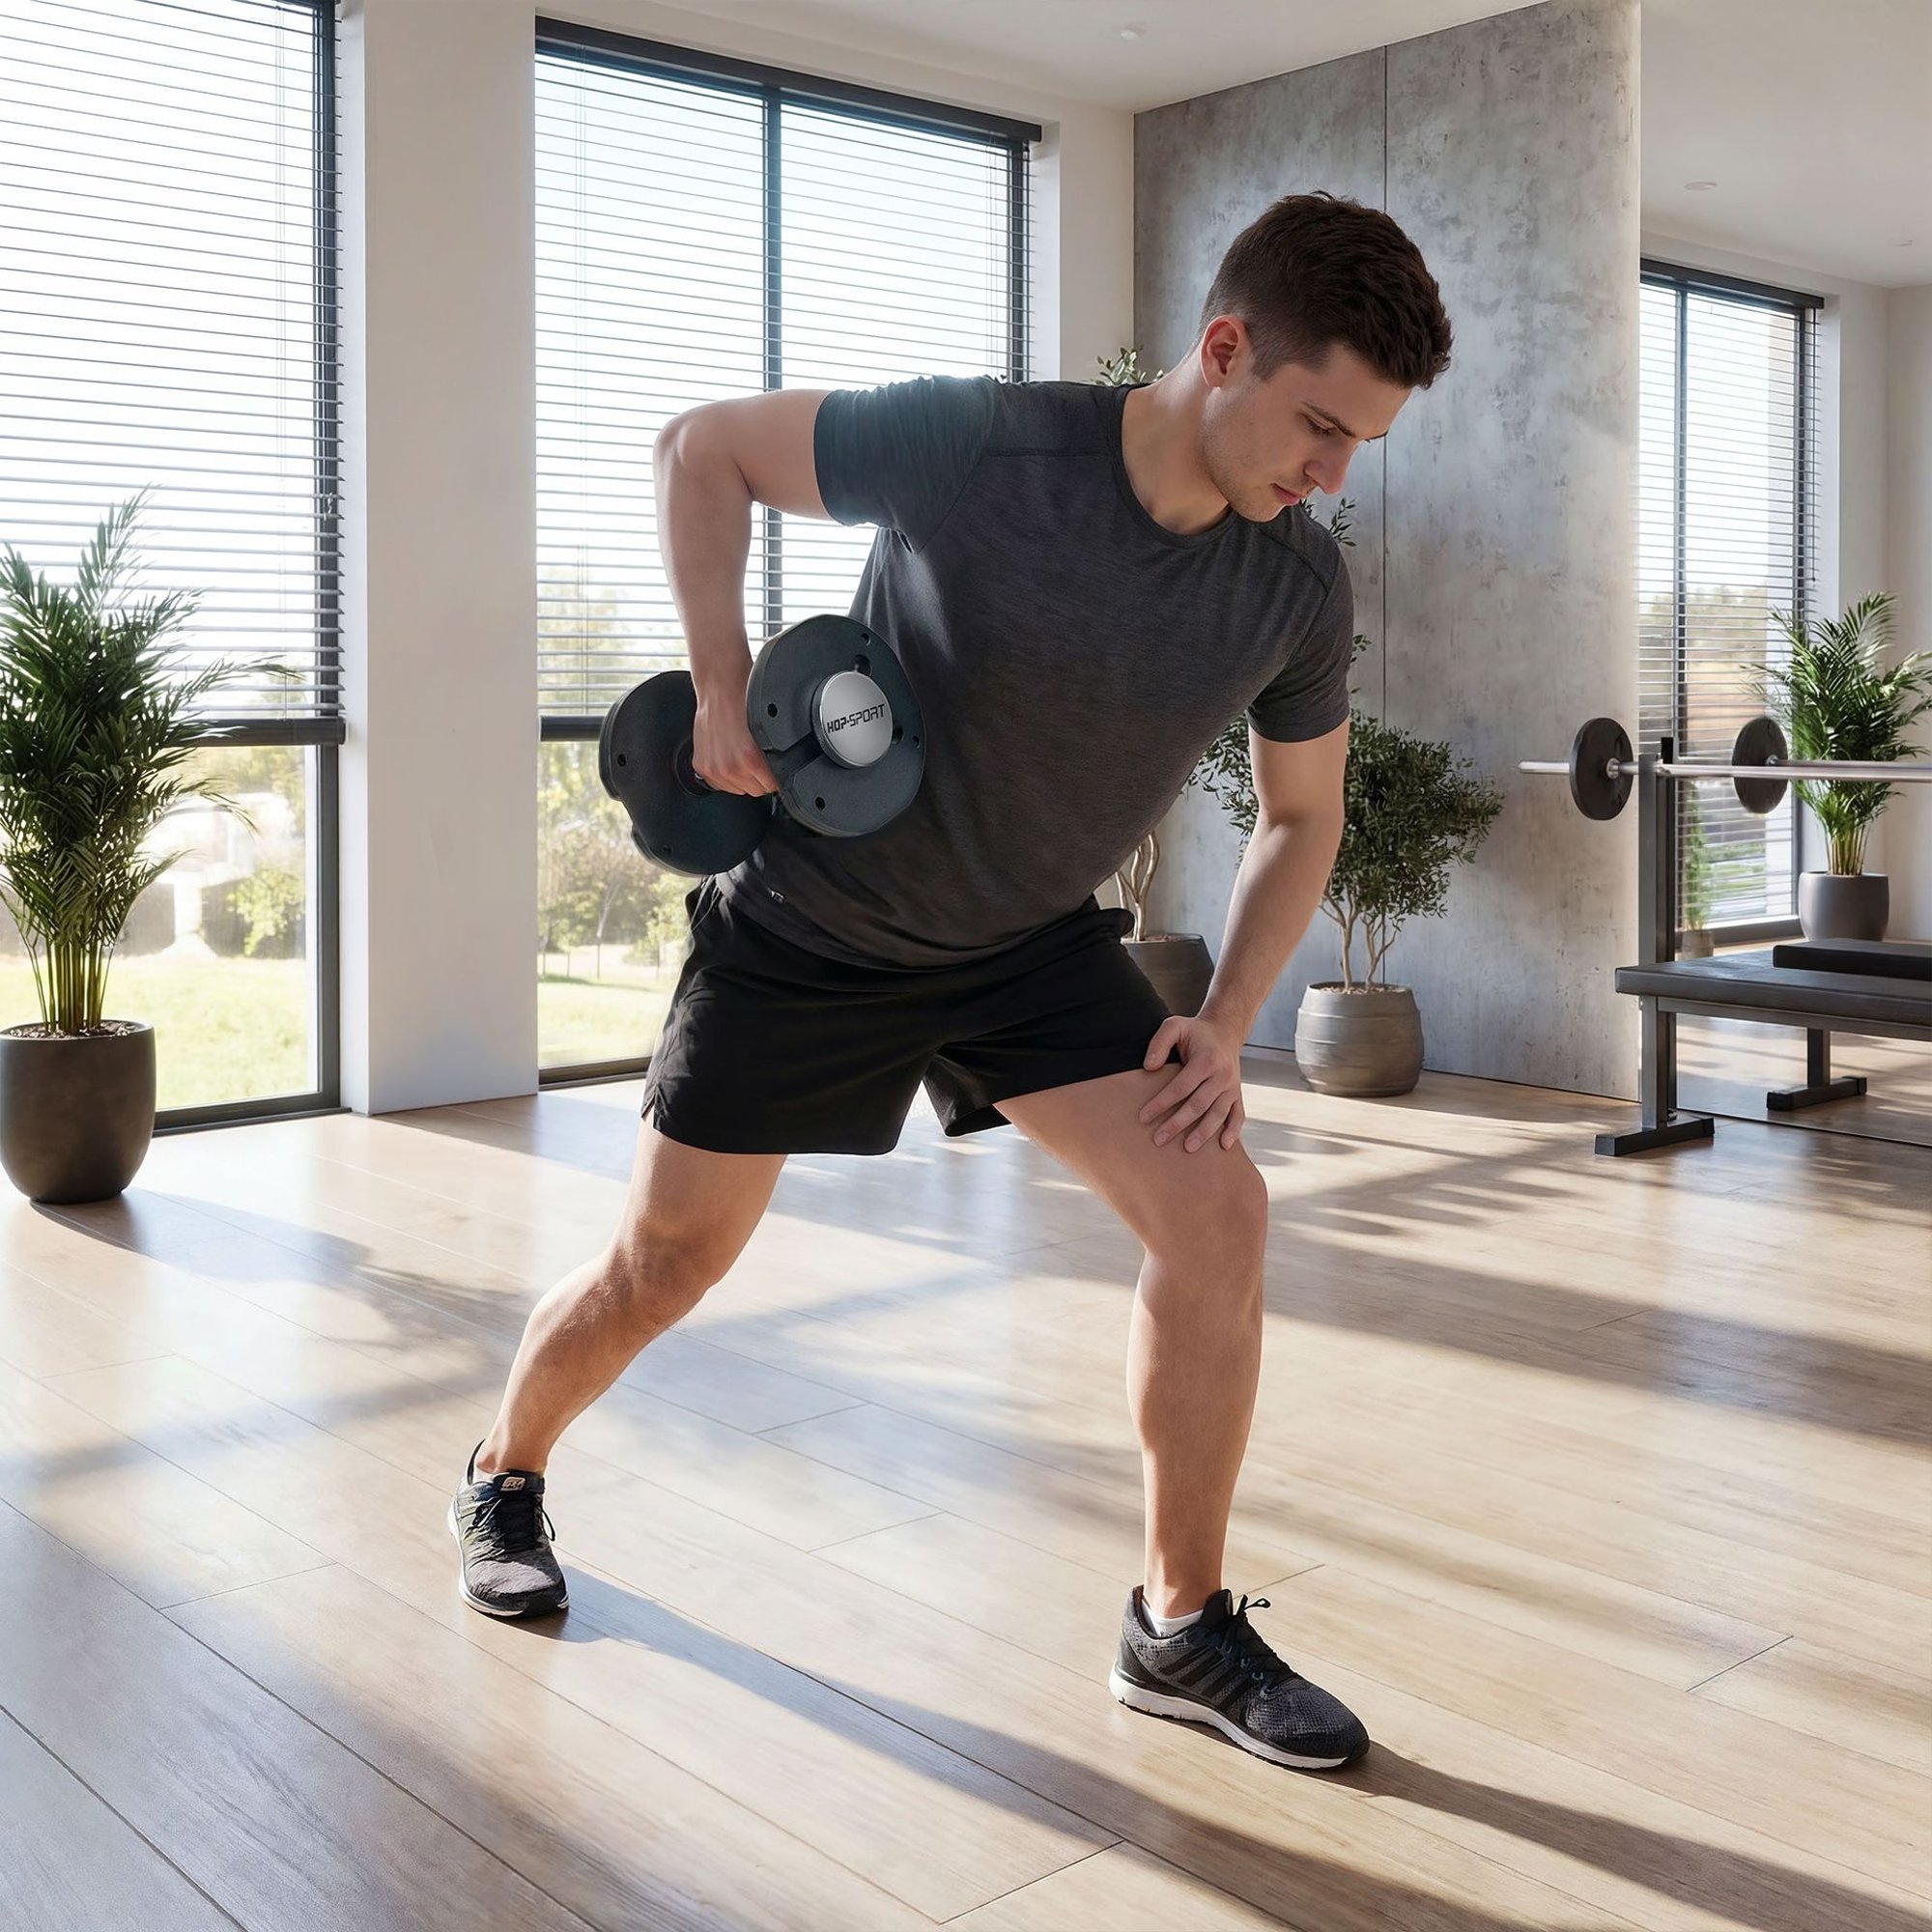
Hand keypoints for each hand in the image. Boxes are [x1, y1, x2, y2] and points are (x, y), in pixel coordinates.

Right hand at [692, 680, 777, 796]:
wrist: (720, 688)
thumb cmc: (744, 703)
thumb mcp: (768, 732)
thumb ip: (772, 758)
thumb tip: (779, 773)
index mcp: (750, 760)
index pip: (772, 787)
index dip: (774, 775)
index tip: (771, 767)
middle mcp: (730, 768)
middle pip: (756, 790)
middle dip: (758, 776)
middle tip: (754, 755)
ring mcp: (714, 769)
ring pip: (738, 789)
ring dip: (741, 776)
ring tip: (739, 753)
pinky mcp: (702, 766)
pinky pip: (720, 784)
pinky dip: (724, 774)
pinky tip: (727, 755)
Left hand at [1138, 1012, 1247, 1151]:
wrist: (1225, 1031)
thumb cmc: (1195, 1032)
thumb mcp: (1174, 1025)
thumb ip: (1159, 1043)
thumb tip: (1149, 1067)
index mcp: (1206, 1060)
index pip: (1181, 1087)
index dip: (1161, 1103)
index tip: (1144, 1117)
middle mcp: (1222, 1075)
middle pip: (1198, 1105)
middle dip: (1177, 1124)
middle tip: (1158, 1139)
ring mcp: (1232, 1087)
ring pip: (1218, 1114)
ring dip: (1203, 1133)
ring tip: (1187, 1148)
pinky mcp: (1237, 1094)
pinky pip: (1238, 1115)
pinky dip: (1233, 1132)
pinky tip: (1224, 1147)